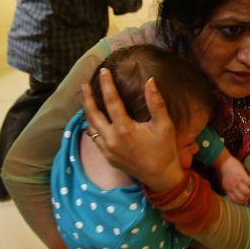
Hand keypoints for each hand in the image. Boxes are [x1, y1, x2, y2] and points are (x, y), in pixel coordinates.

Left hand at [81, 69, 183, 191]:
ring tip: (87, 100)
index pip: (111, 101)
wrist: (161, 177)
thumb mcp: (164, 124)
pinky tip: (93, 120)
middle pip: (92, 114)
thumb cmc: (164, 149)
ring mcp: (107, 150)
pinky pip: (95, 138)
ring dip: (87, 113)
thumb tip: (149, 81)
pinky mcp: (107, 157)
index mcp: (124, 129)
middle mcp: (111, 140)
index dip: (106, 84)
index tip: (103, 71)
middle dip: (87, 98)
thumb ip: (155, 102)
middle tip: (85, 85)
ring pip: (90, 127)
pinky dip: (92, 127)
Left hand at [218, 155, 249, 204]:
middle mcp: (232, 186)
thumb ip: (230, 190)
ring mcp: (237, 181)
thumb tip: (238, 197)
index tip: (247, 201)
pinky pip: (249, 182)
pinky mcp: (242, 175)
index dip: (242, 202)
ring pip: (246, 191)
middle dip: (248, 198)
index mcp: (228, 189)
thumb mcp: (225, 183)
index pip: (235, 199)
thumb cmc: (225, 173)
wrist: (224, 162)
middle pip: (242, 197)